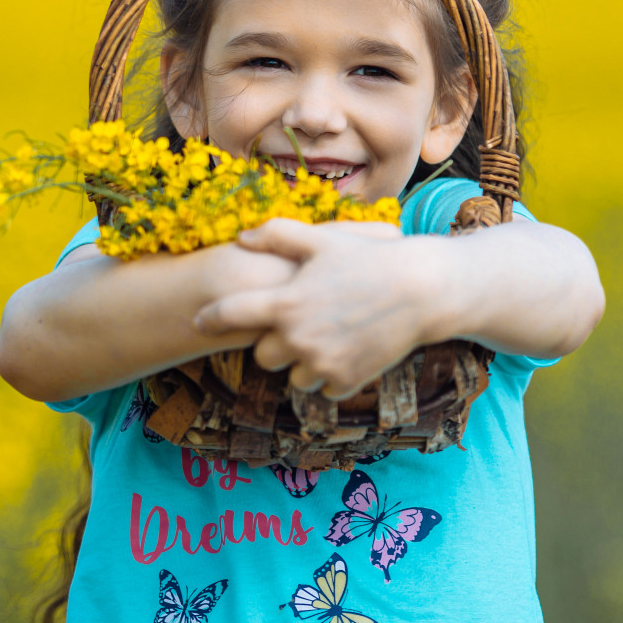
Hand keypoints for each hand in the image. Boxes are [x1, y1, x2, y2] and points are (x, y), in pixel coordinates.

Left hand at [193, 219, 450, 399]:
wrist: (423, 291)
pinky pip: (324, 387)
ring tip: (329, 335)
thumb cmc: (372, 259)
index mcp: (286, 303)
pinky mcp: (345, 381)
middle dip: (275, 342)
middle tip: (297, 323)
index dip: (211, 317)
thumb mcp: (325, 239)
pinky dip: (331, 373)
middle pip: (263, 355)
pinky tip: (349, 347)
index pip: (231, 314)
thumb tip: (242, 236)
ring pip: (293, 377)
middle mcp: (298, 339)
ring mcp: (322, 364)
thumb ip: (279, 235)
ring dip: (303, 362)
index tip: (199, 319)